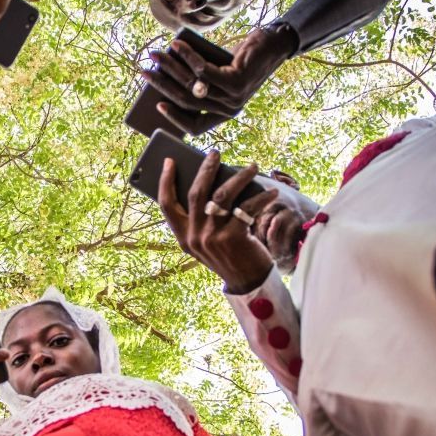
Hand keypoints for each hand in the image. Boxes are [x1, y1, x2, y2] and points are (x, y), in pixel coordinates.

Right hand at [142, 27, 296, 134]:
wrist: (273, 45)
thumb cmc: (242, 60)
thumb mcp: (218, 74)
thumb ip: (198, 82)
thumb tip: (165, 76)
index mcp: (224, 114)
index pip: (194, 127)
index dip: (174, 117)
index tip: (158, 104)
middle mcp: (229, 110)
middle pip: (187, 102)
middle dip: (162, 85)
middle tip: (145, 72)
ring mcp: (234, 98)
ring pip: (192, 85)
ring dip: (171, 67)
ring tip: (157, 55)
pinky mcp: (236, 81)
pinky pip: (203, 71)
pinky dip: (188, 56)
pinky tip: (178, 45)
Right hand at [158, 151, 276, 292]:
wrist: (247, 282)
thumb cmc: (229, 255)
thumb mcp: (206, 241)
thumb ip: (202, 219)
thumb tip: (210, 182)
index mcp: (183, 237)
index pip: (166, 205)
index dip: (165, 181)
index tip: (170, 161)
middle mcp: (194, 236)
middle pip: (196, 193)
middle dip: (206, 169)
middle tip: (215, 153)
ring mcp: (212, 237)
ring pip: (222, 195)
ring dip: (239, 177)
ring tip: (252, 167)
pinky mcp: (233, 237)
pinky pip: (246, 208)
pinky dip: (261, 197)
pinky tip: (270, 191)